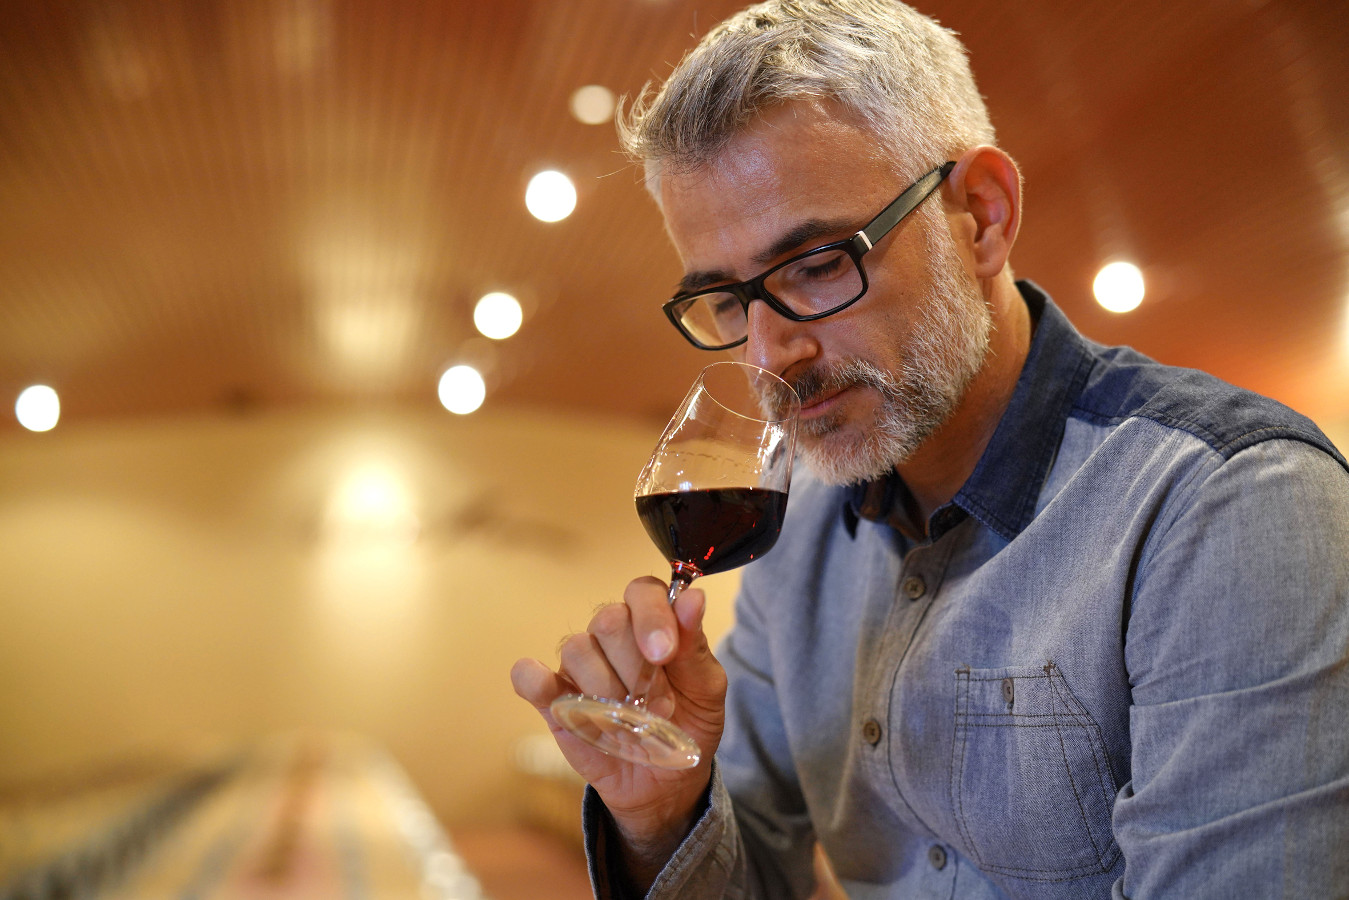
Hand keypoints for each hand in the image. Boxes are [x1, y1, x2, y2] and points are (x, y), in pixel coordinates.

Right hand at [511, 576, 727, 857]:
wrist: (667, 782)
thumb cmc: (689, 724)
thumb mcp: (706, 690)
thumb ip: (695, 646)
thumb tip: (694, 598)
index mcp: (652, 622)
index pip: (643, 592)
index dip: (652, 617)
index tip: (664, 655)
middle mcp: (612, 636)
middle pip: (609, 620)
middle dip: (635, 667)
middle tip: (655, 705)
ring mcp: (580, 665)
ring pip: (577, 649)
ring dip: (605, 690)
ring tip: (627, 722)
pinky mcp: (552, 697)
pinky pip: (528, 675)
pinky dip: (535, 681)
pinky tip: (559, 698)